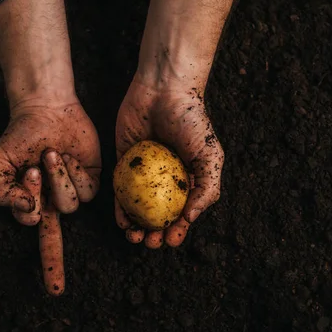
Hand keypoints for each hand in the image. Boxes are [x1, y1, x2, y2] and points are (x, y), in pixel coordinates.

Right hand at [0, 99, 100, 294]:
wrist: (44, 109)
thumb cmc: (19, 135)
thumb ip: (1, 192)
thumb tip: (28, 210)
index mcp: (28, 200)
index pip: (31, 221)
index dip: (29, 206)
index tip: (26, 175)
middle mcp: (50, 200)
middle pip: (51, 230)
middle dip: (42, 193)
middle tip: (34, 167)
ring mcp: (71, 190)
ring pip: (69, 206)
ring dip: (59, 179)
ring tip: (51, 154)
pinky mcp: (90, 178)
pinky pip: (88, 191)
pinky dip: (76, 174)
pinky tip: (67, 156)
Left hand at [114, 79, 223, 248]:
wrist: (164, 91)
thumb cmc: (192, 121)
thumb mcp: (210, 156)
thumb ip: (206, 188)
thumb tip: (189, 219)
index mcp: (188, 180)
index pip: (183, 214)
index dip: (178, 231)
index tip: (171, 239)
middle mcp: (165, 180)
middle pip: (159, 216)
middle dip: (155, 235)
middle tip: (150, 241)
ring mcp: (143, 173)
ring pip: (139, 209)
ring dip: (137, 228)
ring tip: (135, 237)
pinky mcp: (124, 162)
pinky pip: (121, 192)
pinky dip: (121, 209)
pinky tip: (122, 221)